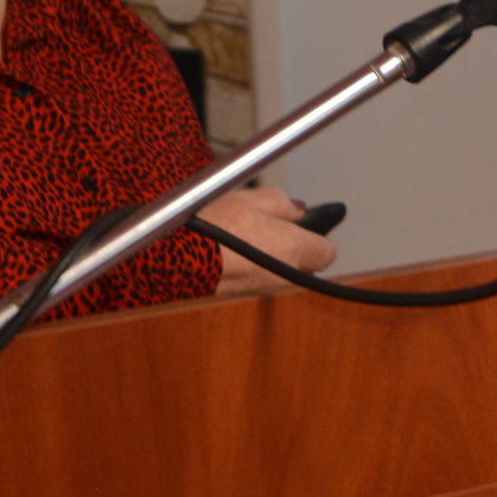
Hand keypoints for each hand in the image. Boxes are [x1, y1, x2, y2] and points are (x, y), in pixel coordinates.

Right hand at [200, 186, 338, 295]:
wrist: (169, 261)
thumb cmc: (209, 230)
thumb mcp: (249, 198)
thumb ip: (281, 202)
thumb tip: (296, 208)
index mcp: (293, 250)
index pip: (327, 252)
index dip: (316, 236)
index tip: (305, 224)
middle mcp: (282, 278)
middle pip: (303, 265)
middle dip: (292, 247)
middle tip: (271, 225)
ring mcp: (261, 292)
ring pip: (278, 273)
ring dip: (268, 257)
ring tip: (243, 233)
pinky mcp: (240, 298)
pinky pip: (255, 279)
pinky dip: (248, 266)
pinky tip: (228, 248)